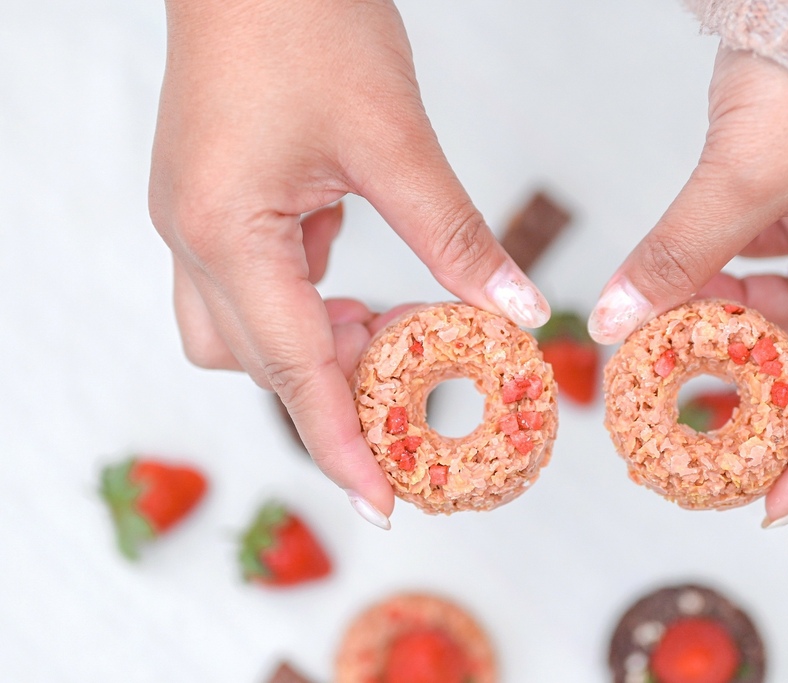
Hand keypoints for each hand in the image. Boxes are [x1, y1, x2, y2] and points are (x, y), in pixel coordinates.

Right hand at [149, 0, 548, 528]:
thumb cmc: (305, 20)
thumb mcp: (393, 140)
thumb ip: (455, 236)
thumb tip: (516, 309)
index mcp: (227, 230)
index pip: (292, 367)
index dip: (340, 442)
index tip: (382, 504)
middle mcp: (193, 235)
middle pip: (257, 361)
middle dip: (332, 388)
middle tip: (410, 393)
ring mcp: (193, 218)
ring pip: (245, 328)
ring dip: (314, 343)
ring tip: (389, 331)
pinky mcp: (212, 200)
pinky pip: (253, 280)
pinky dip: (306, 297)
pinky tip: (354, 278)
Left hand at [588, 47, 787, 523]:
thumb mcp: (745, 178)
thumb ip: (680, 254)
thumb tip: (616, 319)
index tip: (771, 499)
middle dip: (747, 378)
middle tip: (683, 401)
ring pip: (778, 313)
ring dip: (722, 328)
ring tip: (665, 339)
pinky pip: (757, 268)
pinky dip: (715, 284)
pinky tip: (676, 290)